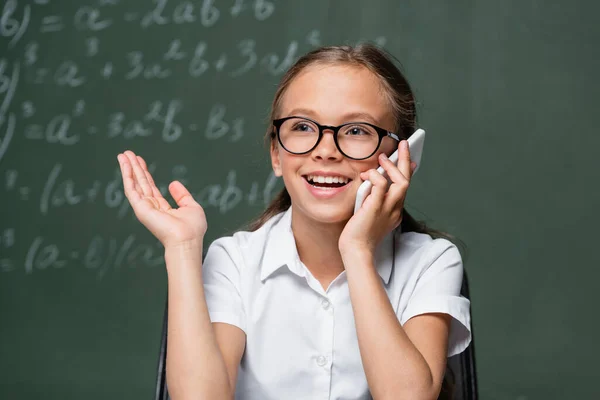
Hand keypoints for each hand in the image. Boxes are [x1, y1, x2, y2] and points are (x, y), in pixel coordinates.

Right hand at [117, 150, 206, 249]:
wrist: (187, 239)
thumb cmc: (192, 229)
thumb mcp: (191, 207)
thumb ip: (182, 195)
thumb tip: (173, 183)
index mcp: (162, 208)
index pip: (151, 187)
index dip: (145, 173)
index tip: (140, 160)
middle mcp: (151, 207)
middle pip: (141, 183)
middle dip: (134, 168)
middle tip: (127, 153)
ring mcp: (144, 208)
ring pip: (134, 184)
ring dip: (128, 168)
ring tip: (122, 154)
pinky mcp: (140, 208)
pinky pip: (131, 189)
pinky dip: (127, 175)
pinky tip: (125, 164)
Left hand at [339, 140, 415, 256]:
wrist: (356, 251)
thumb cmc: (358, 234)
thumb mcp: (369, 213)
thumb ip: (373, 199)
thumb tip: (371, 182)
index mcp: (394, 211)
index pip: (404, 187)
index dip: (408, 172)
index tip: (411, 160)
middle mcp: (395, 209)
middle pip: (407, 180)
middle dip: (406, 160)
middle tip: (405, 144)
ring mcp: (388, 209)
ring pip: (401, 181)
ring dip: (393, 166)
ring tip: (383, 157)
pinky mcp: (376, 208)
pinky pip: (381, 185)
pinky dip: (376, 176)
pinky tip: (368, 174)